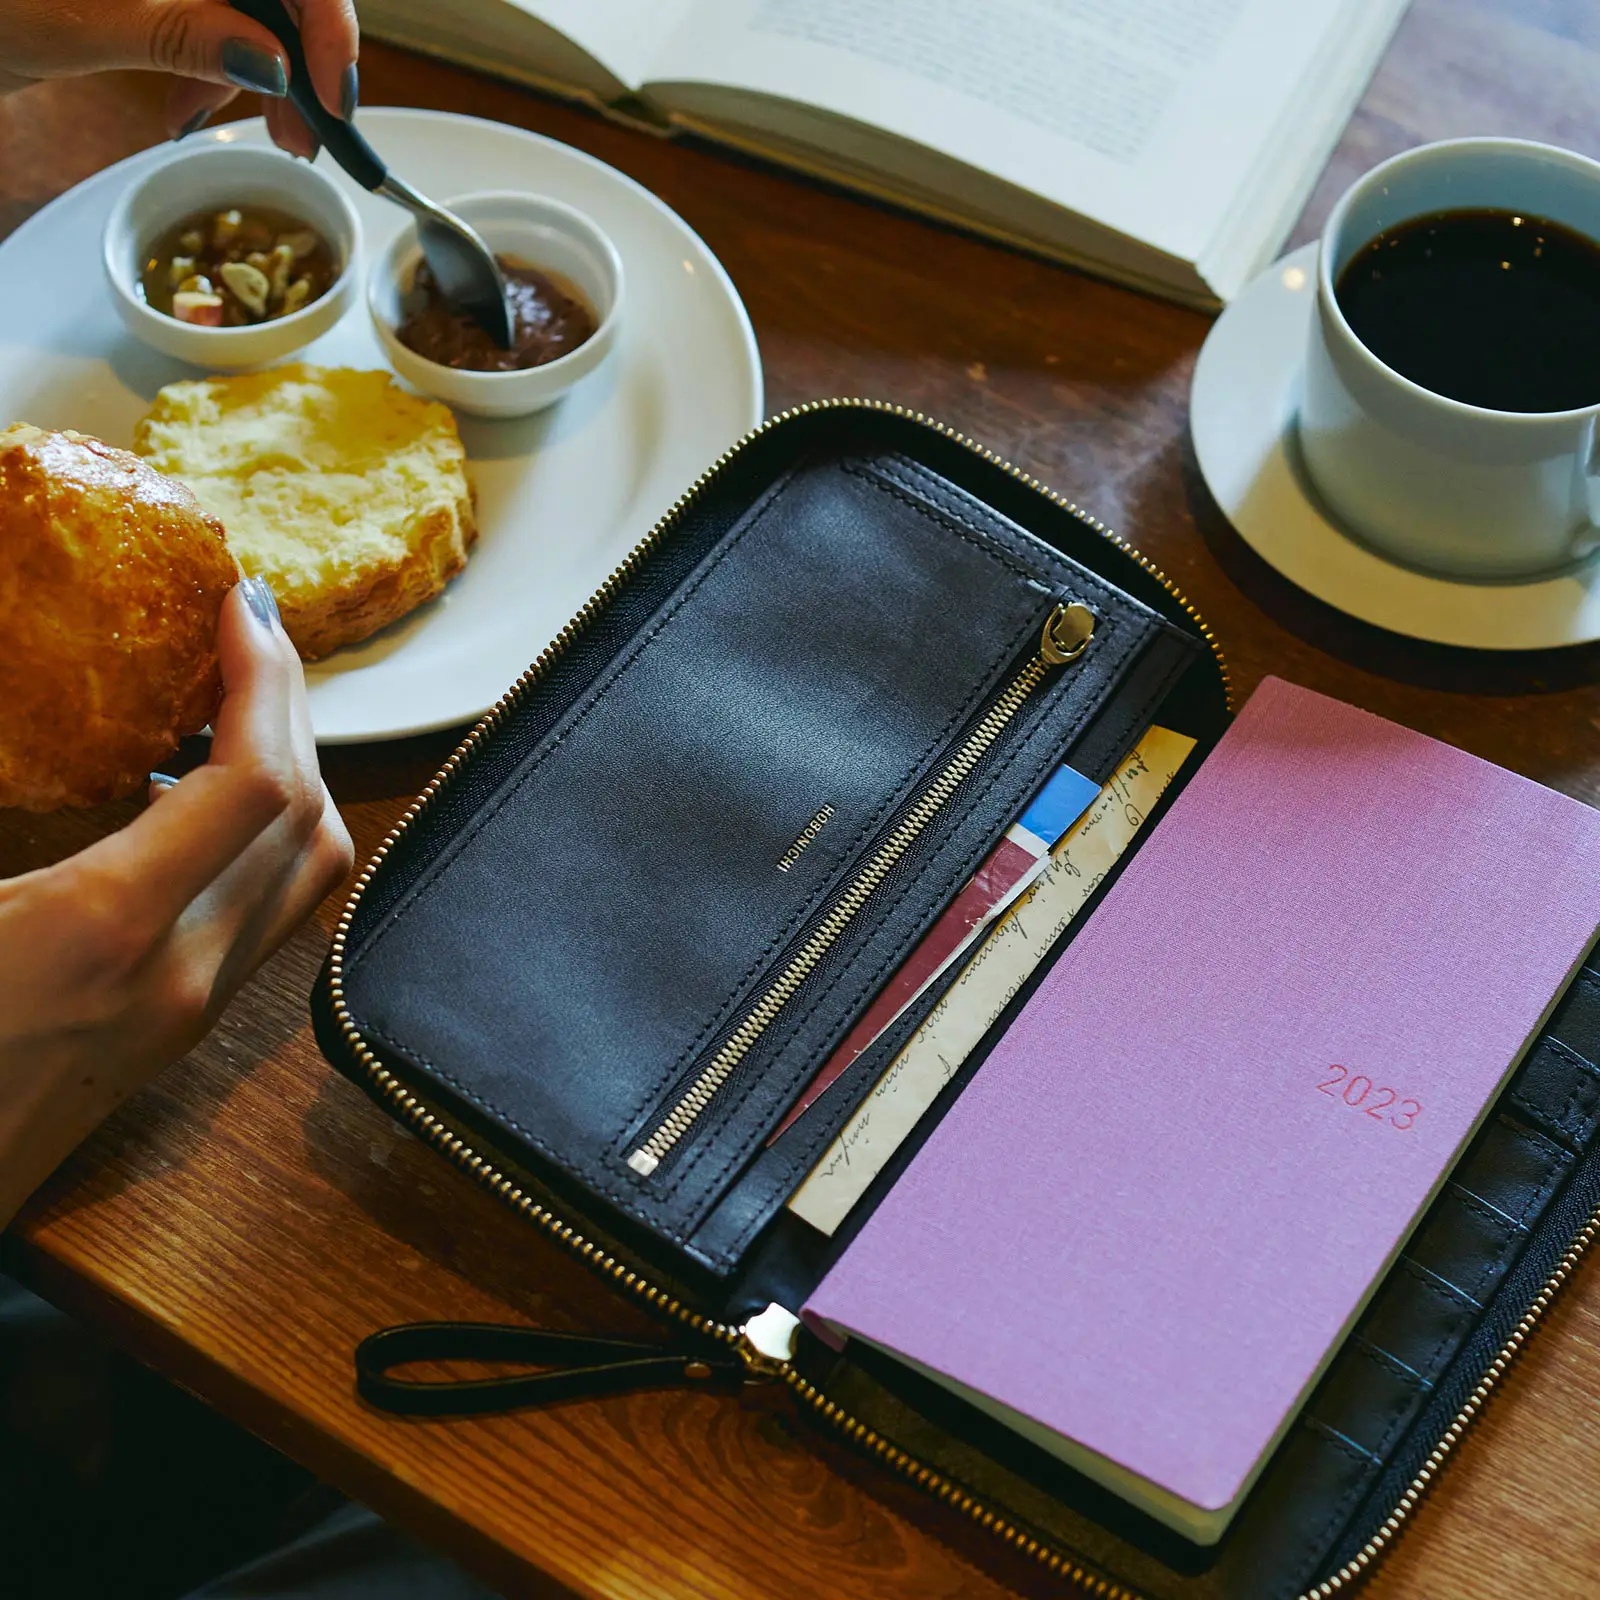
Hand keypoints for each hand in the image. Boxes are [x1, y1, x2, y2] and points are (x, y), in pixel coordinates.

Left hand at [0, 0, 358, 156]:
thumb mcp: (90, 25)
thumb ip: (186, 36)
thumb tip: (275, 63)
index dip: (326, 25)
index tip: (331, 97)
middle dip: (300, 62)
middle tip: (304, 136)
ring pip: (257, 11)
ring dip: (266, 77)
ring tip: (261, 134)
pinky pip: (221, 19)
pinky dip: (222, 68)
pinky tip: (196, 105)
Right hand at [0, 578, 353, 1228]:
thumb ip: (5, 792)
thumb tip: (23, 711)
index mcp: (107, 930)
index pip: (257, 780)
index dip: (265, 677)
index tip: (240, 603)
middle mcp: (180, 976)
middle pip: (308, 818)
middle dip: (292, 710)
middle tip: (247, 633)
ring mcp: (187, 1016)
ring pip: (304, 873)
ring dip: (290, 774)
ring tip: (223, 699)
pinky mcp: (171, 1041)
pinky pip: (261, 915)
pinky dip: (258, 839)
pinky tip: (178, 800)